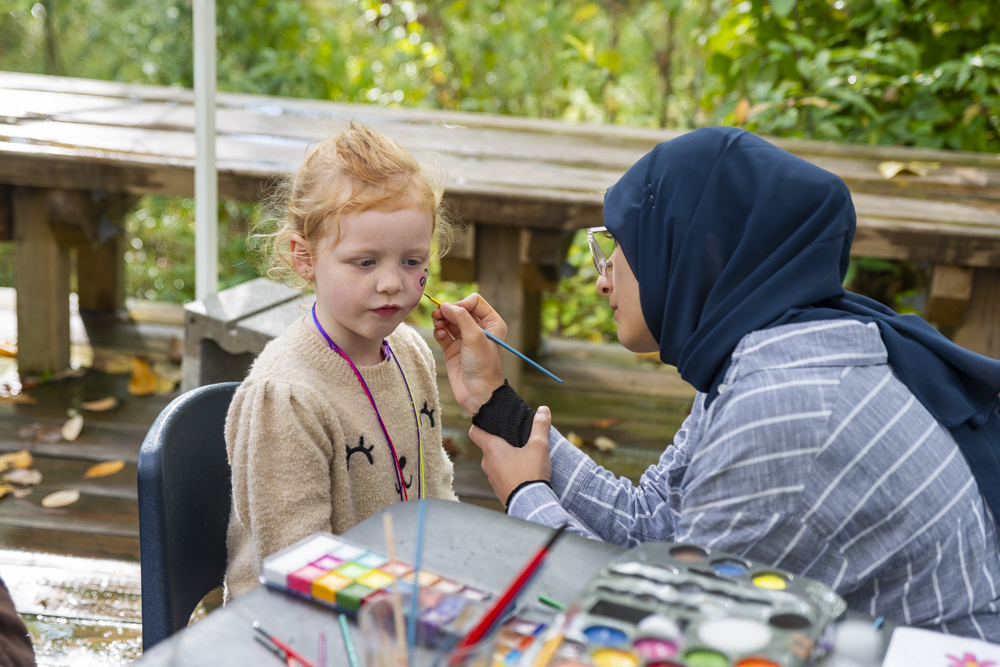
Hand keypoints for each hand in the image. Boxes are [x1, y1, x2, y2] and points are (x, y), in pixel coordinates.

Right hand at [431, 293, 505, 415]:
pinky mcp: (453, 350)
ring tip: (437, 324)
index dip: (462, 303)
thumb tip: (445, 305)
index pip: (474, 302)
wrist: (478, 394)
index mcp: (492, 323)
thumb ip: (461, 317)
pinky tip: (439, 334)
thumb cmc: (483, 366)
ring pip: (449, 321)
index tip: (454, 311)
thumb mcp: (475, 337)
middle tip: (438, 315)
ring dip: (441, 320)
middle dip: (448, 310)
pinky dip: (439, 331)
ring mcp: (465, 340)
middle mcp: (479, 330)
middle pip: (460, 310)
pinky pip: (443, 334)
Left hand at [469, 406, 552, 506]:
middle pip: (488, 446)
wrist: (531, 505)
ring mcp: (491, 477)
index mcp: (492, 449)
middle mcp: (487, 463)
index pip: (475, 432)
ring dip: (505, 458)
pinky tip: (522, 471)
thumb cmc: (531, 474)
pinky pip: (501, 475)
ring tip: (522, 456)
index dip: (479, 424)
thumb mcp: (539, 447)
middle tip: (515, 438)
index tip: (489, 421)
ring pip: (495, 462)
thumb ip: (540, 426)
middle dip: (500, 442)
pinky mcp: (499, 489)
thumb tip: (543, 409)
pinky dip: (508, 471)